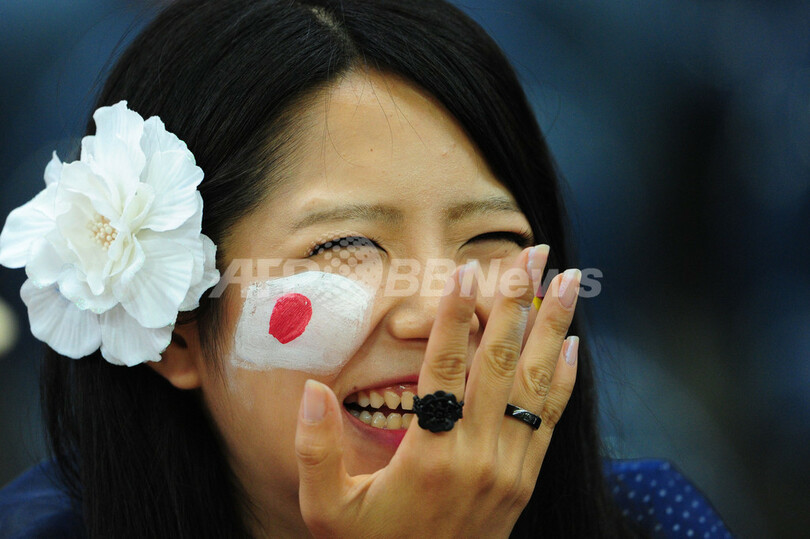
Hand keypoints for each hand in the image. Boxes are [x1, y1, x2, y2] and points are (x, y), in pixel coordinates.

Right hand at [294, 246, 579, 537]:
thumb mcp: (326, 510)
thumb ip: (314, 450)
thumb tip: (310, 390)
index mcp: (429, 456)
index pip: (445, 370)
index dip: (455, 317)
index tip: (467, 270)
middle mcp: (477, 455)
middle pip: (500, 362)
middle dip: (516, 302)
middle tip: (533, 254)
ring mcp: (508, 467)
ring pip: (534, 383)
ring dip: (552, 327)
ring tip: (570, 282)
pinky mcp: (524, 480)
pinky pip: (548, 421)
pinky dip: (561, 380)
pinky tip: (573, 345)